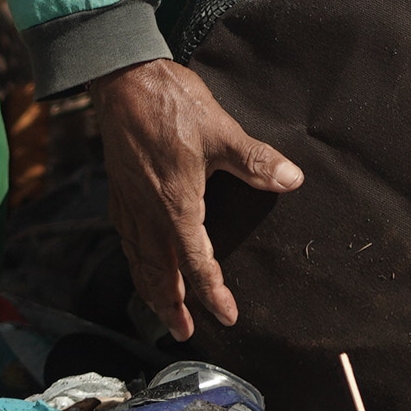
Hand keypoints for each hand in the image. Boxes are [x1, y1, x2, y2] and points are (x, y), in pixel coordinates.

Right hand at [93, 57, 299, 340]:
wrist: (123, 78)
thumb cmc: (171, 104)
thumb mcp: (222, 131)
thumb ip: (255, 161)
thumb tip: (292, 179)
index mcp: (175, 205)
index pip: (196, 262)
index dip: (212, 292)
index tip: (227, 316)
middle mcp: (147, 211)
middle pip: (159, 272)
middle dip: (171, 305)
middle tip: (183, 331)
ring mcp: (129, 202)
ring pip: (138, 259)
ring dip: (151, 288)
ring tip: (162, 309)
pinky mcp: (118, 190)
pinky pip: (125, 239)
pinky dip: (135, 261)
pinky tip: (141, 260)